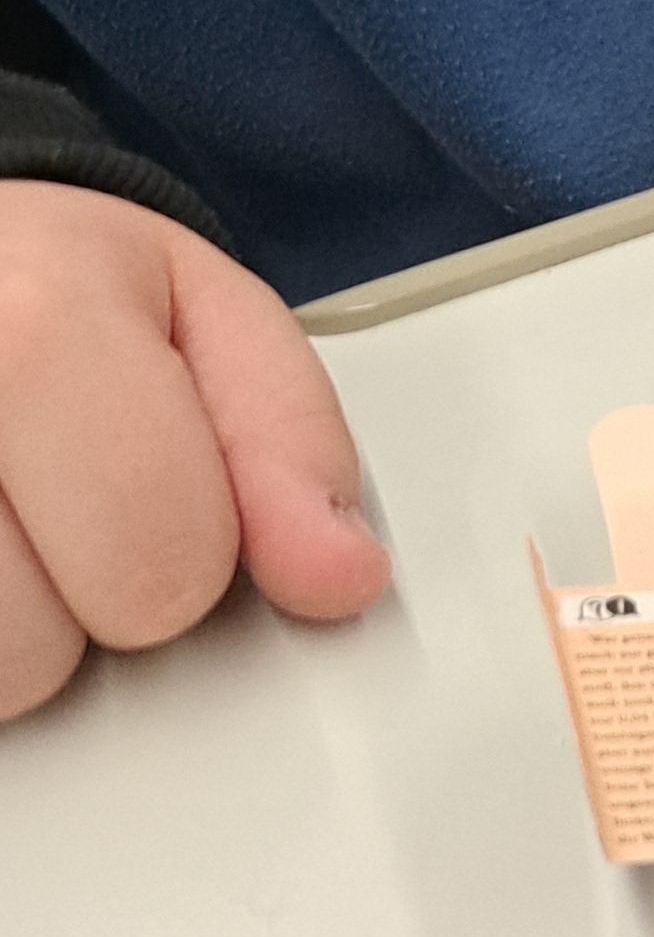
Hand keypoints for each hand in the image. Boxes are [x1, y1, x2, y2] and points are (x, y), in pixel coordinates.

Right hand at [0, 183, 391, 720]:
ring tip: (10, 525)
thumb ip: (290, 441)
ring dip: (8, 630)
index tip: (171, 491)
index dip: (193, 552)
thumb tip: (337, 575)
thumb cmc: (51, 283)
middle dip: (86, 596)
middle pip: (43, 652)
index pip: (161, 562)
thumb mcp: (208, 312)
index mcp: (35, 323)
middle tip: (67, 499)